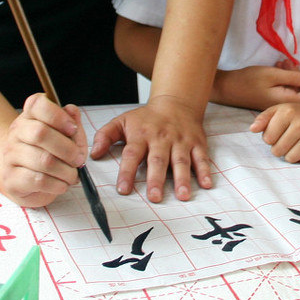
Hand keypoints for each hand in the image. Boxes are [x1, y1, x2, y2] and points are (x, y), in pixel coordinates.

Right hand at [1, 94, 88, 207]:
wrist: (30, 180)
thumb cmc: (53, 154)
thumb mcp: (69, 137)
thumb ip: (73, 123)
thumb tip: (72, 110)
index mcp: (29, 116)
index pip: (37, 104)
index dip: (57, 115)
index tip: (73, 129)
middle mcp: (16, 132)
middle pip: (40, 133)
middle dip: (67, 149)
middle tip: (78, 159)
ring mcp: (10, 156)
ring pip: (43, 160)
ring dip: (65, 171)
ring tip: (72, 175)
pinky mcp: (11, 179)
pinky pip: (38, 180)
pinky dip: (57, 184)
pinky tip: (61, 184)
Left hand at [90, 94, 210, 202]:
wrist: (175, 102)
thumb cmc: (146, 118)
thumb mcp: (122, 121)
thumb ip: (105, 136)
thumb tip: (94, 154)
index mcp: (141, 135)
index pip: (132, 154)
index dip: (127, 172)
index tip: (123, 189)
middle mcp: (161, 138)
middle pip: (158, 159)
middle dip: (156, 179)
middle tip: (154, 197)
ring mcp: (181, 140)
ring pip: (181, 160)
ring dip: (182, 178)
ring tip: (182, 195)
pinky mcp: (197, 143)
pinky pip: (201, 157)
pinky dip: (205, 171)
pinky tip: (206, 184)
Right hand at [212, 62, 299, 110]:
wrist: (227, 88)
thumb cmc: (249, 80)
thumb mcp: (272, 74)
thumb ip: (293, 77)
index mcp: (285, 101)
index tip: (296, 70)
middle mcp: (283, 105)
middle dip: (297, 76)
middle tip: (286, 62)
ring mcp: (277, 104)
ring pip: (292, 90)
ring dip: (289, 75)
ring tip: (280, 63)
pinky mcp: (270, 100)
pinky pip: (283, 90)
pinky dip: (282, 79)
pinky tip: (276, 69)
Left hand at [249, 102, 299, 164]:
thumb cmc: (294, 115)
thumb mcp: (277, 111)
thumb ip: (262, 119)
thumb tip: (252, 129)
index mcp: (288, 112)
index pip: (268, 139)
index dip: (269, 138)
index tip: (277, 133)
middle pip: (278, 151)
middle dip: (279, 148)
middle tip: (286, 140)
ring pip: (292, 159)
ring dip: (290, 154)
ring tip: (295, 144)